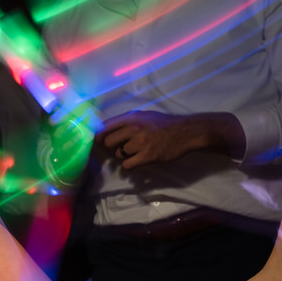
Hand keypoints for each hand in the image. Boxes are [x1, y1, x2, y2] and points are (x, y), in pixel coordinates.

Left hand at [98, 109, 227, 167]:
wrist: (185, 132)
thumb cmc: (163, 123)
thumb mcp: (144, 115)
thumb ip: (126, 121)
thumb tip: (105, 129)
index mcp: (132, 117)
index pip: (106, 126)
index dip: (98, 135)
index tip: (96, 141)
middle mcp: (134, 129)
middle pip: (109, 142)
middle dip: (111, 147)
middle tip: (118, 147)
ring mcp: (141, 143)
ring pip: (118, 154)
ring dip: (122, 155)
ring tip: (132, 152)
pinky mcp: (147, 156)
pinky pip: (127, 165)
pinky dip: (129, 164)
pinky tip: (135, 160)